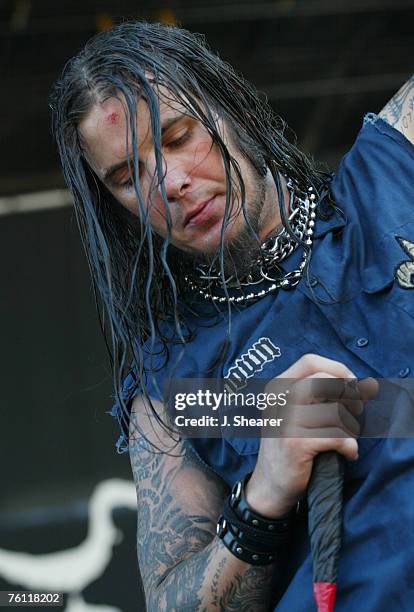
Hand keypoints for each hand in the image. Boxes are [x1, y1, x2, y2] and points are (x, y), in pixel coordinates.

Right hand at [245, 354, 377, 517]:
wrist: (270, 485)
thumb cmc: (292, 445)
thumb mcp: (304, 413)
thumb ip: (332, 395)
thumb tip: (369, 385)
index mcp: (277, 387)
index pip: (310, 362)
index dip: (337, 370)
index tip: (351, 386)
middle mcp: (278, 399)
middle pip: (324, 380)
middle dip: (347, 396)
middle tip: (355, 412)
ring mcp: (285, 420)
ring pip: (335, 411)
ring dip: (350, 428)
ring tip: (344, 439)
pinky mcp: (295, 443)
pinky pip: (337, 436)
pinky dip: (349, 447)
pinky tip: (346, 454)